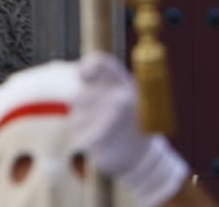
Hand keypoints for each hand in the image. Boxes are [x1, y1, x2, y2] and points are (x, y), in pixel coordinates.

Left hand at [70, 53, 190, 206]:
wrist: (141, 155)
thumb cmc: (132, 120)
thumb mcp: (129, 93)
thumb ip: (107, 81)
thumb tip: (79, 68)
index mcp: (126, 84)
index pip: (99, 64)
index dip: (86, 67)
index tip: (83, 75)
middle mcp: (118, 98)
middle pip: (81, 95)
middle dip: (85, 107)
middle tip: (102, 116)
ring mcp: (107, 119)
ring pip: (77, 116)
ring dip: (83, 123)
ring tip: (103, 128)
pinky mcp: (96, 139)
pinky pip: (78, 133)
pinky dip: (85, 137)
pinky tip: (99, 140)